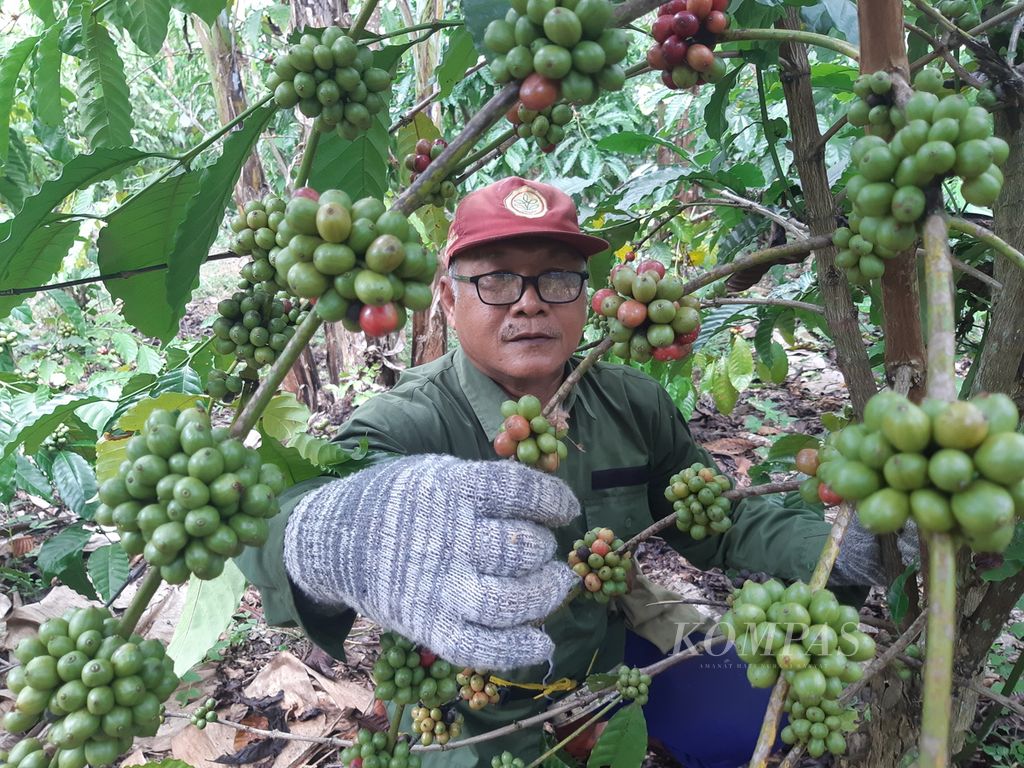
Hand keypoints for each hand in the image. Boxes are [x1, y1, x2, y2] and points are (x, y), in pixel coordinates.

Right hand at [283, 455, 579, 669]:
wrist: (335, 540)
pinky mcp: (427, 625)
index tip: (565, 510)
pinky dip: (516, 650)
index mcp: (451, 488)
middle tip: (540, 549)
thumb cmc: (401, 503)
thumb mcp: (436, 472)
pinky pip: (478, 646)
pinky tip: (541, 642)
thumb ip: (484, 484)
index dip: (553, 500)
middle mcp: (447, 537)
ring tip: (554, 585)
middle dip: (544, 549)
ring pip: (508, 600)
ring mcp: (437, 585)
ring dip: (545, 595)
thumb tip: (545, 500)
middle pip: (521, 547)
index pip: (518, 489)